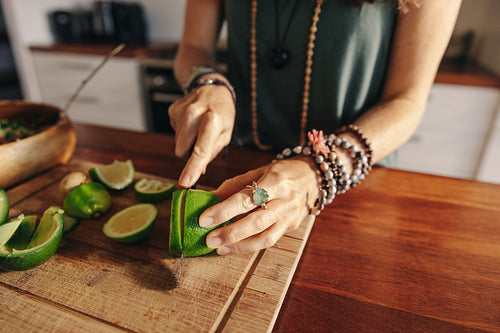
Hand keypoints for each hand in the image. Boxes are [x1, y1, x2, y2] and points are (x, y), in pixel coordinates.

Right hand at [168, 80, 234, 186]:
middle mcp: (194, 114)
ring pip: (177, 144)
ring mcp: (181, 111)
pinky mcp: (172, 110)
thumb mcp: (226, 134)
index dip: (192, 168)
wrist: (212, 87)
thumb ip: (212, 153)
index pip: (200, 150)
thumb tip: (197, 170)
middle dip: (190, 154)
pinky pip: (174, 133)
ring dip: (187, 142)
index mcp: (212, 120)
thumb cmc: (223, 113)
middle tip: (202, 142)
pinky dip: (183, 132)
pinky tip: (191, 122)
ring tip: (198, 129)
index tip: (185, 183)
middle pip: (182, 151)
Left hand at [199, 157, 320, 254]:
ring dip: (239, 246)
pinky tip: (233, 247)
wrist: (314, 177)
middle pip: (257, 221)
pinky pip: (269, 241)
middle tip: (209, 239)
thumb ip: (235, 186)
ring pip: (265, 237)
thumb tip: (210, 198)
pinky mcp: (291, 227)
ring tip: (218, 248)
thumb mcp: (259, 171)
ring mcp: (290, 216)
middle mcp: (285, 200)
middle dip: (231, 233)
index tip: (204, 218)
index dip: (224, 210)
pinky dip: (249, 246)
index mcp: (275, 181)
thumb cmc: (283, 172)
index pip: (247, 198)